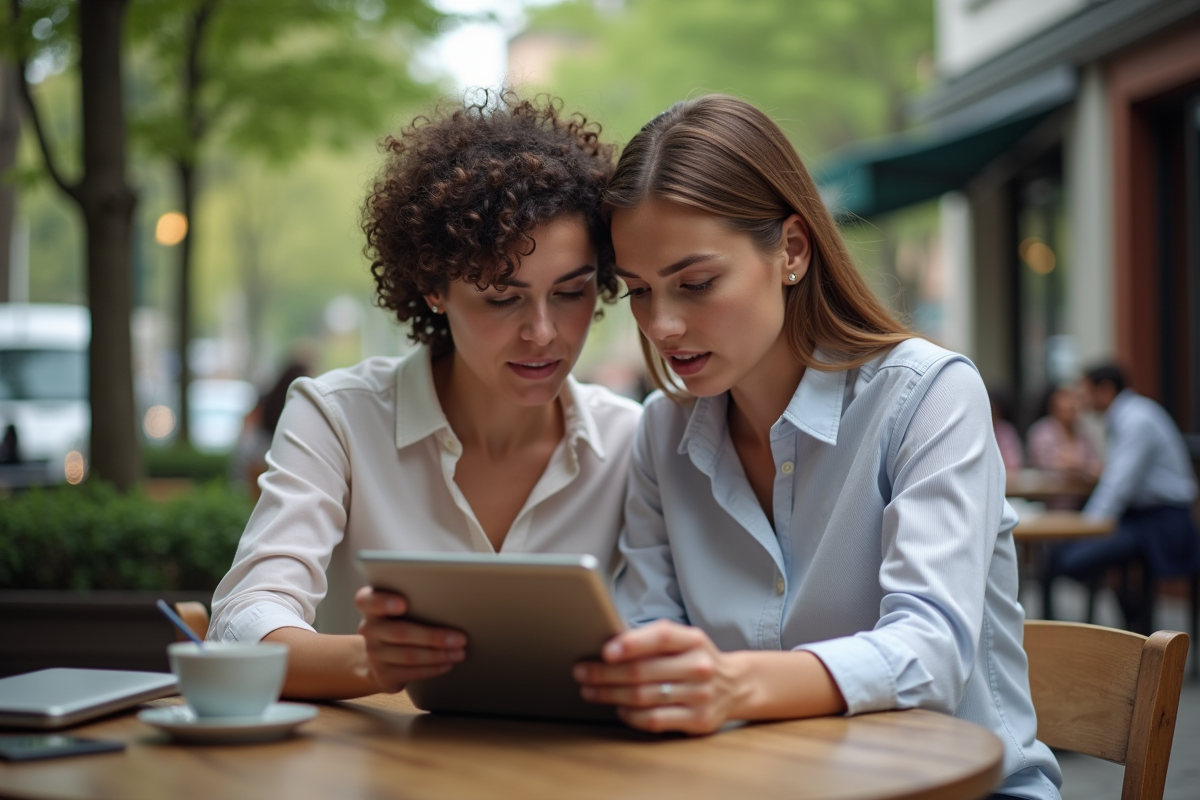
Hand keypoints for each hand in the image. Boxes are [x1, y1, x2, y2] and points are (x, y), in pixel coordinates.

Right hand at [354, 586, 465, 692]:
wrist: (382, 652)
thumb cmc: (401, 619)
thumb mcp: (402, 605)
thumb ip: (415, 600)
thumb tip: (451, 603)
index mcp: (370, 605)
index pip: (367, 600)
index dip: (384, 602)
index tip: (403, 603)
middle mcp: (368, 629)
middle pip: (400, 632)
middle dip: (433, 637)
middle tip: (460, 638)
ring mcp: (373, 653)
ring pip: (408, 656)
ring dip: (438, 655)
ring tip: (459, 652)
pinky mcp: (382, 674)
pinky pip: (410, 673)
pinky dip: (432, 669)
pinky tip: (446, 664)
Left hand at [572, 620, 747, 734]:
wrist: (735, 685)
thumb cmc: (694, 659)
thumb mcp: (683, 641)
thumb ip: (652, 640)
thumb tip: (607, 645)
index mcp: (693, 640)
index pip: (660, 637)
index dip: (631, 643)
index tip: (604, 651)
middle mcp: (700, 666)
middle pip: (643, 671)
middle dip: (605, 673)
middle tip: (581, 672)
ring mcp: (701, 695)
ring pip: (644, 697)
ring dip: (610, 695)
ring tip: (590, 691)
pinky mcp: (698, 720)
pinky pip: (655, 719)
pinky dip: (631, 715)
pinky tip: (618, 709)